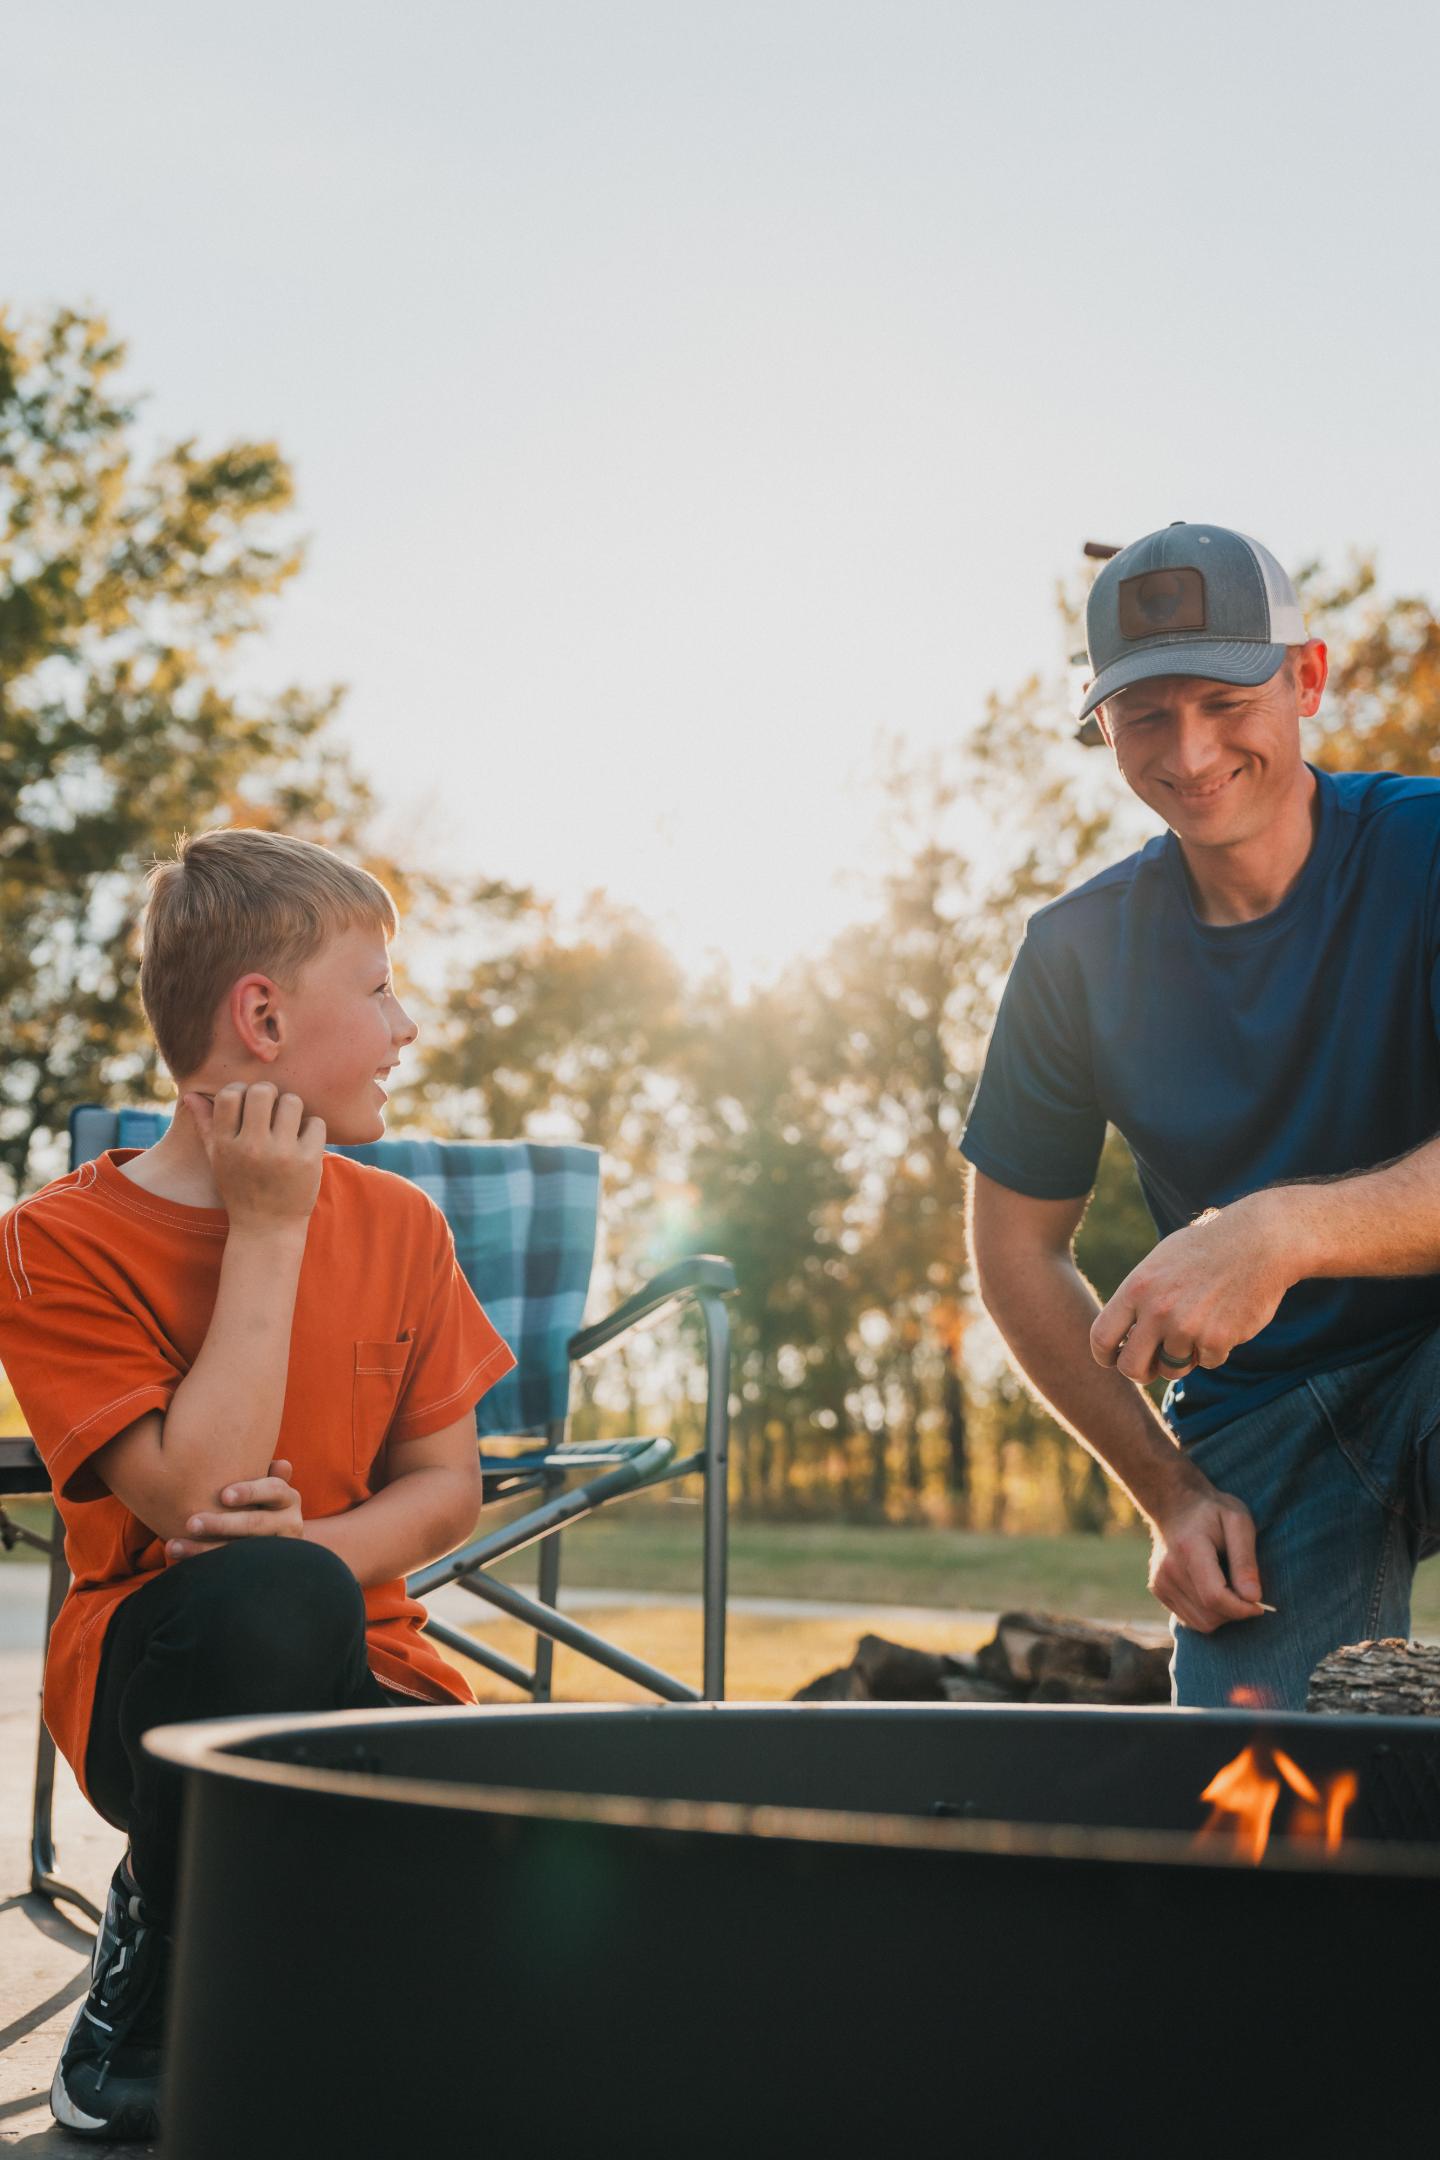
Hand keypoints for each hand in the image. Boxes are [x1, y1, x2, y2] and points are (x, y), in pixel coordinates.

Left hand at [165, 1458, 303, 1562]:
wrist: (277, 1550)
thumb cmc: (260, 1505)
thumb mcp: (268, 1489)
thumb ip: (267, 1474)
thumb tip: (281, 1464)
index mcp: (288, 1499)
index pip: (274, 1490)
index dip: (250, 1491)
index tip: (223, 1495)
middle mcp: (289, 1525)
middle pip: (256, 1525)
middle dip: (222, 1524)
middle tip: (190, 1522)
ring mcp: (276, 1552)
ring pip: (241, 1554)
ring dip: (203, 1551)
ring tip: (171, 1546)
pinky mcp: (261, 1574)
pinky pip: (233, 1573)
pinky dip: (206, 1569)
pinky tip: (181, 1566)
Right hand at [183, 1082, 325, 1230]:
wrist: (267, 1229)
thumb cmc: (240, 1189)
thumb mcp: (218, 1160)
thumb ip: (205, 1125)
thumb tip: (191, 1095)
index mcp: (226, 1144)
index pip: (230, 1094)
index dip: (241, 1090)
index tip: (248, 1102)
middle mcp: (251, 1147)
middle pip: (263, 1091)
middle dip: (270, 1094)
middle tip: (272, 1109)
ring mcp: (281, 1154)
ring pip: (292, 1101)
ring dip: (293, 1109)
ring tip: (289, 1125)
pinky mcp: (307, 1161)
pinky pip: (316, 1122)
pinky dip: (312, 1129)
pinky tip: (304, 1142)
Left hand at [1090, 1194, 1291, 1386]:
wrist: (1259, 1242)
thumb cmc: (1207, 1248)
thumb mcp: (1160, 1262)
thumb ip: (1139, 1298)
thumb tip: (1122, 1336)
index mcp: (1137, 1288)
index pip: (1101, 1337)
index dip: (1104, 1356)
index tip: (1113, 1360)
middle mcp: (1157, 1310)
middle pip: (1131, 1367)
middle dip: (1140, 1373)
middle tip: (1150, 1369)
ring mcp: (1186, 1327)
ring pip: (1173, 1368)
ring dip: (1184, 1356)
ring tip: (1199, 1325)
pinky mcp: (1217, 1340)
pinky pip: (1206, 1362)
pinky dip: (1214, 1349)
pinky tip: (1224, 1319)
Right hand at [1148, 1480, 1264, 1633]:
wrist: (1175, 1505)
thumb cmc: (1213, 1512)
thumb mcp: (1239, 1523)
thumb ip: (1246, 1560)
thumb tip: (1253, 1598)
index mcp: (1189, 1549)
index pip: (1215, 1597)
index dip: (1242, 1609)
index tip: (1259, 1603)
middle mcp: (1168, 1569)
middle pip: (1209, 1615)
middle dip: (1235, 1612)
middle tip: (1246, 1592)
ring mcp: (1160, 1582)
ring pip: (1201, 1623)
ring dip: (1223, 1615)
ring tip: (1229, 1588)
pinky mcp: (1158, 1590)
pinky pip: (1190, 1619)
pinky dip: (1208, 1613)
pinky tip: (1213, 1590)